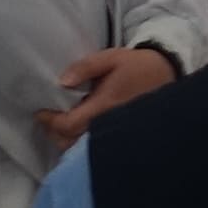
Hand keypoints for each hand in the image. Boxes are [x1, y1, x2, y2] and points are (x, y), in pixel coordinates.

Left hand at [43, 45, 181, 149]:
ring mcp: (115, 133)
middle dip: (55, 133)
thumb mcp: (110, 58)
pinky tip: (79, 131)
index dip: (50, 122)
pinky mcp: (120, 136)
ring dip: (67, 140)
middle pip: (71, 142)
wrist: (166, 74)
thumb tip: (62, 81)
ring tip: (62, 125)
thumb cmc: (136, 65)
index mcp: (104, 106)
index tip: (41, 113)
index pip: (69, 124)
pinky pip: (94, 147)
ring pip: (82, 149)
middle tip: (48, 120)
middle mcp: (108, 125)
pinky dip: (81, 143)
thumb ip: (85, 67)